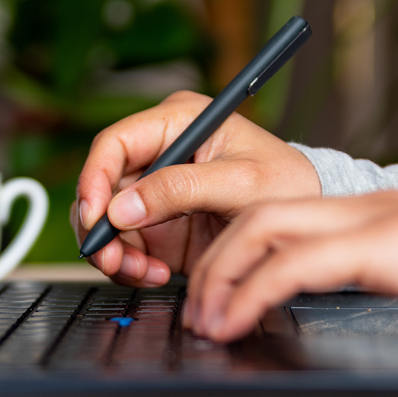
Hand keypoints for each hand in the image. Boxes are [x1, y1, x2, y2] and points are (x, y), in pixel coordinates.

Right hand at [73, 91, 321, 285]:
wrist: (303, 220)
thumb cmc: (284, 183)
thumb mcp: (240, 183)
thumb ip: (181, 190)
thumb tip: (122, 209)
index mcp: (177, 122)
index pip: (115, 143)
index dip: (94, 178)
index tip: (96, 217)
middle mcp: (158, 154)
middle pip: (101, 186)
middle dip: (101, 228)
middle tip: (114, 260)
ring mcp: (154, 191)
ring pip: (106, 221)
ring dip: (114, 252)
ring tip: (143, 272)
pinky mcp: (157, 225)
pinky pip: (124, 246)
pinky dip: (131, 266)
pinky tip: (156, 274)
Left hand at [183, 191, 397, 347]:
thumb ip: (389, 288)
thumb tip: (342, 321)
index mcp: (380, 213)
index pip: (286, 214)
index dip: (239, 250)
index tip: (218, 294)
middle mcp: (372, 204)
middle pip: (260, 213)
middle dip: (216, 260)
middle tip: (197, 309)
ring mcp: (379, 217)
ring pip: (266, 225)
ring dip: (223, 274)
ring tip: (206, 320)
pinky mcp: (390, 243)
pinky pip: (298, 261)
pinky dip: (254, 290)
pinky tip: (238, 319)